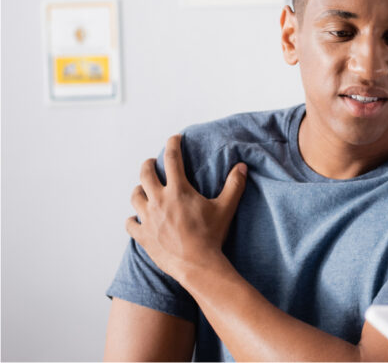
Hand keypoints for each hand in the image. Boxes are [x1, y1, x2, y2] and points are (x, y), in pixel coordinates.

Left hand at [126, 134, 246, 279]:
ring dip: (139, 190)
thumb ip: (234, 185)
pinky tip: (136, 219)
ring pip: (135, 196)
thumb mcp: (225, 208)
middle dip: (148, 164)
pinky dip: (132, 220)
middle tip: (152, 162)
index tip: (174, 138)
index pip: (172, 159)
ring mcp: (148, 218)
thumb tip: (242, 167)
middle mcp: (158, 201)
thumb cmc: (212, 236)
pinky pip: (130, 224)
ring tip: (144, 189)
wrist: (197, 264)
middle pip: (145, 174)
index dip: (172, 145)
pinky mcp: (143, 236)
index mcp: (178, 191)